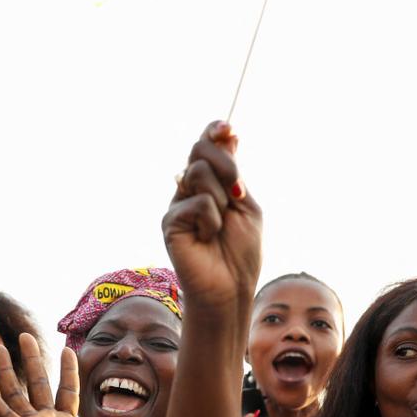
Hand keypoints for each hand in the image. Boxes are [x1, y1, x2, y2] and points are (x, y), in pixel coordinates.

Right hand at [162, 121, 262, 311]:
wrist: (230, 287)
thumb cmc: (240, 251)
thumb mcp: (246, 204)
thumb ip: (234, 173)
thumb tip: (228, 134)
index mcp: (212, 183)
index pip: (206, 146)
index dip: (214, 131)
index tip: (228, 129)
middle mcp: (190, 189)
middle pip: (199, 150)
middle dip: (225, 164)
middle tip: (238, 192)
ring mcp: (178, 204)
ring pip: (196, 173)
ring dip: (219, 199)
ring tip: (220, 226)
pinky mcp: (170, 222)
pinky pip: (196, 203)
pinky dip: (210, 222)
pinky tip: (206, 239)